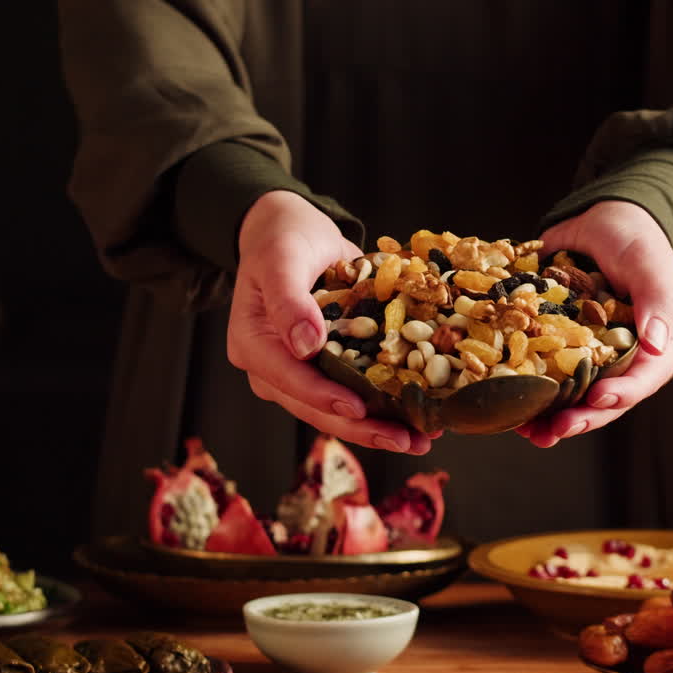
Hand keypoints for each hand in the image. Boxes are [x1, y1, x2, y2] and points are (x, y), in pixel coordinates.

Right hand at [228, 190, 437, 453]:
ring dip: (375, 428)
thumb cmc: (283, 239)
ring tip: (420, 440)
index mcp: (252, 344)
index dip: (324, 397)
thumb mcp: (282, 258)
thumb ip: (288, 299)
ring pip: (334, 412)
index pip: (288, 379)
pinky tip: (415, 418)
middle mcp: (271, 368)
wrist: (290, 231)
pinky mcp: (323, 369)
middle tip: (407, 441)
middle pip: (314, 407)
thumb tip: (305, 346)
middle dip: (361, 428)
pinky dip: (381, 408)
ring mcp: (297, 373)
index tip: (359, 408)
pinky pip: (350, 395)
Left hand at [517, 200, 672, 446]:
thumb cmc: (636, 241)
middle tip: (554, 430)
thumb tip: (658, 345)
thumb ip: (658, 304)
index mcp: (658, 348)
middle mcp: (626, 361)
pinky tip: (509, 404)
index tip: (594, 400)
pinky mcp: (563, 348)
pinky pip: (549, 376)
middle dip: (581, 419)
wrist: (602, 219)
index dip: (620, 395)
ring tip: (528, 431)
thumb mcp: (650, 267)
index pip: (643, 381)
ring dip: (551, 417)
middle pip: (606, 401)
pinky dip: (531, 392)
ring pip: (575, 398)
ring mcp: (593, 358)